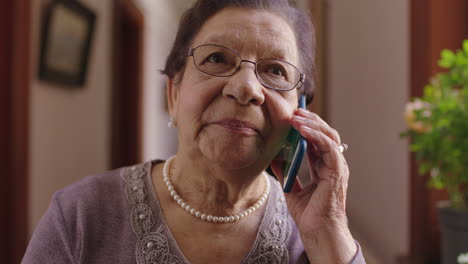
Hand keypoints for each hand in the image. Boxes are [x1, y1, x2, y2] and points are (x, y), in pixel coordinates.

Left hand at [271, 108, 355, 262]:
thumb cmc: (309, 215)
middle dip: (310, 120)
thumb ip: (285, 172)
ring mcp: (336, 167)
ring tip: (297, 117)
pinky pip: (328, 147)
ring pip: (329, 136)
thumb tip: (274, 157)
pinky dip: (316, 136)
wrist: (317, 232)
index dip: (306, 126)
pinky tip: (303, 129)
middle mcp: (332, 164)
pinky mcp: (336, 172)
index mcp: (323, 167)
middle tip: (294, 111)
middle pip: (325, 134)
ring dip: (312, 124)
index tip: (292, 117)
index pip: (317, 140)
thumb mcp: (291, 188)